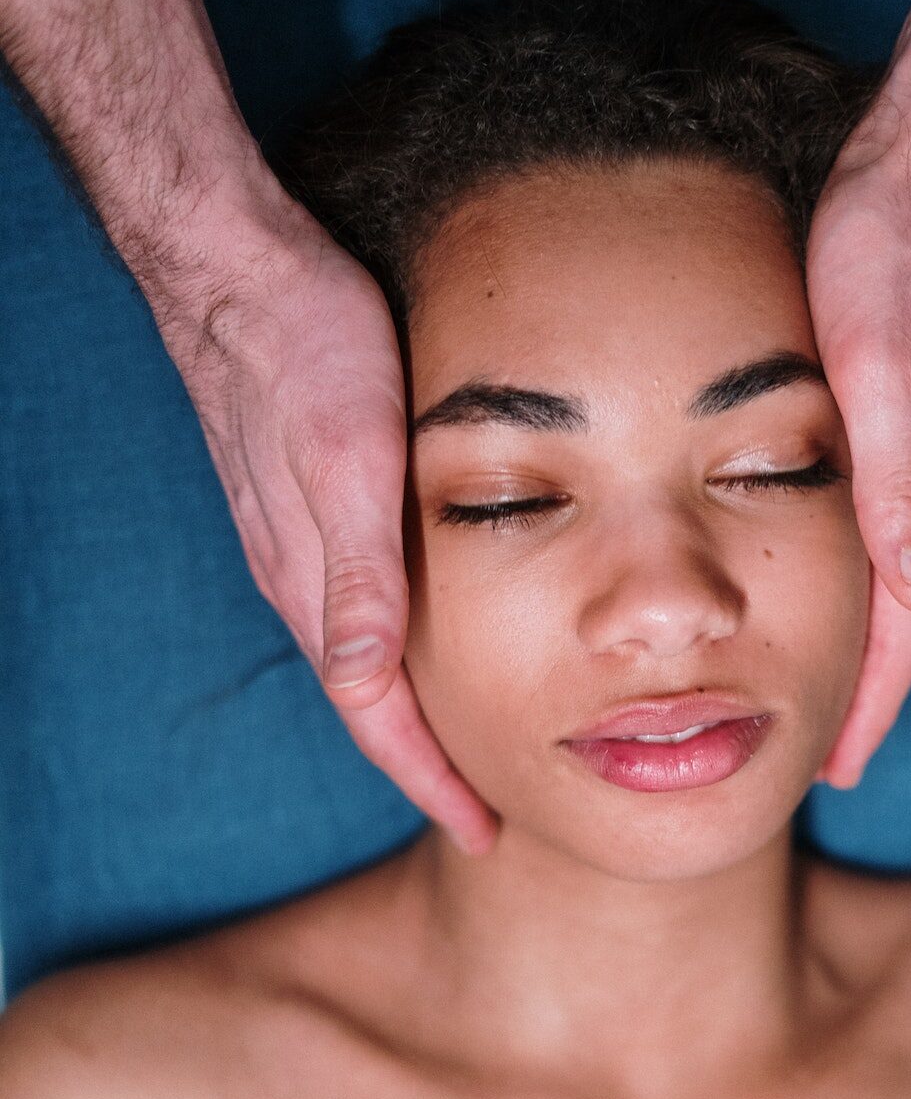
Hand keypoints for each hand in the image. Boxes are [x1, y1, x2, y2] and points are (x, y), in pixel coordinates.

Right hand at [151, 192, 498, 855]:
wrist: (235, 268)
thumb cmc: (303, 350)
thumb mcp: (347, 459)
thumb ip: (357, 574)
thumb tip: (365, 681)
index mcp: (315, 584)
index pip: (377, 716)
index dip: (430, 779)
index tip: (479, 830)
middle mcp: (303, 580)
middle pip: (369, 703)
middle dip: (425, 765)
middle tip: (486, 809)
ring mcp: (300, 546)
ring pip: (363, 659)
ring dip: (413, 713)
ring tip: (468, 747)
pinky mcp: (308, 508)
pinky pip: (356, 610)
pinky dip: (400, 652)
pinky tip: (431, 641)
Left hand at [805, 103, 910, 787]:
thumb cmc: (893, 265)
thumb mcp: (883, 373)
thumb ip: (901, 487)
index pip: (901, 635)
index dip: (868, 708)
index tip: (834, 772)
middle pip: (901, 626)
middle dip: (865, 699)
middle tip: (824, 762)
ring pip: (894, 585)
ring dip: (864, 649)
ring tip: (821, 699)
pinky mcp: (905, 429)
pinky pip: (886, 534)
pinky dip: (860, 585)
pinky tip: (834, 587)